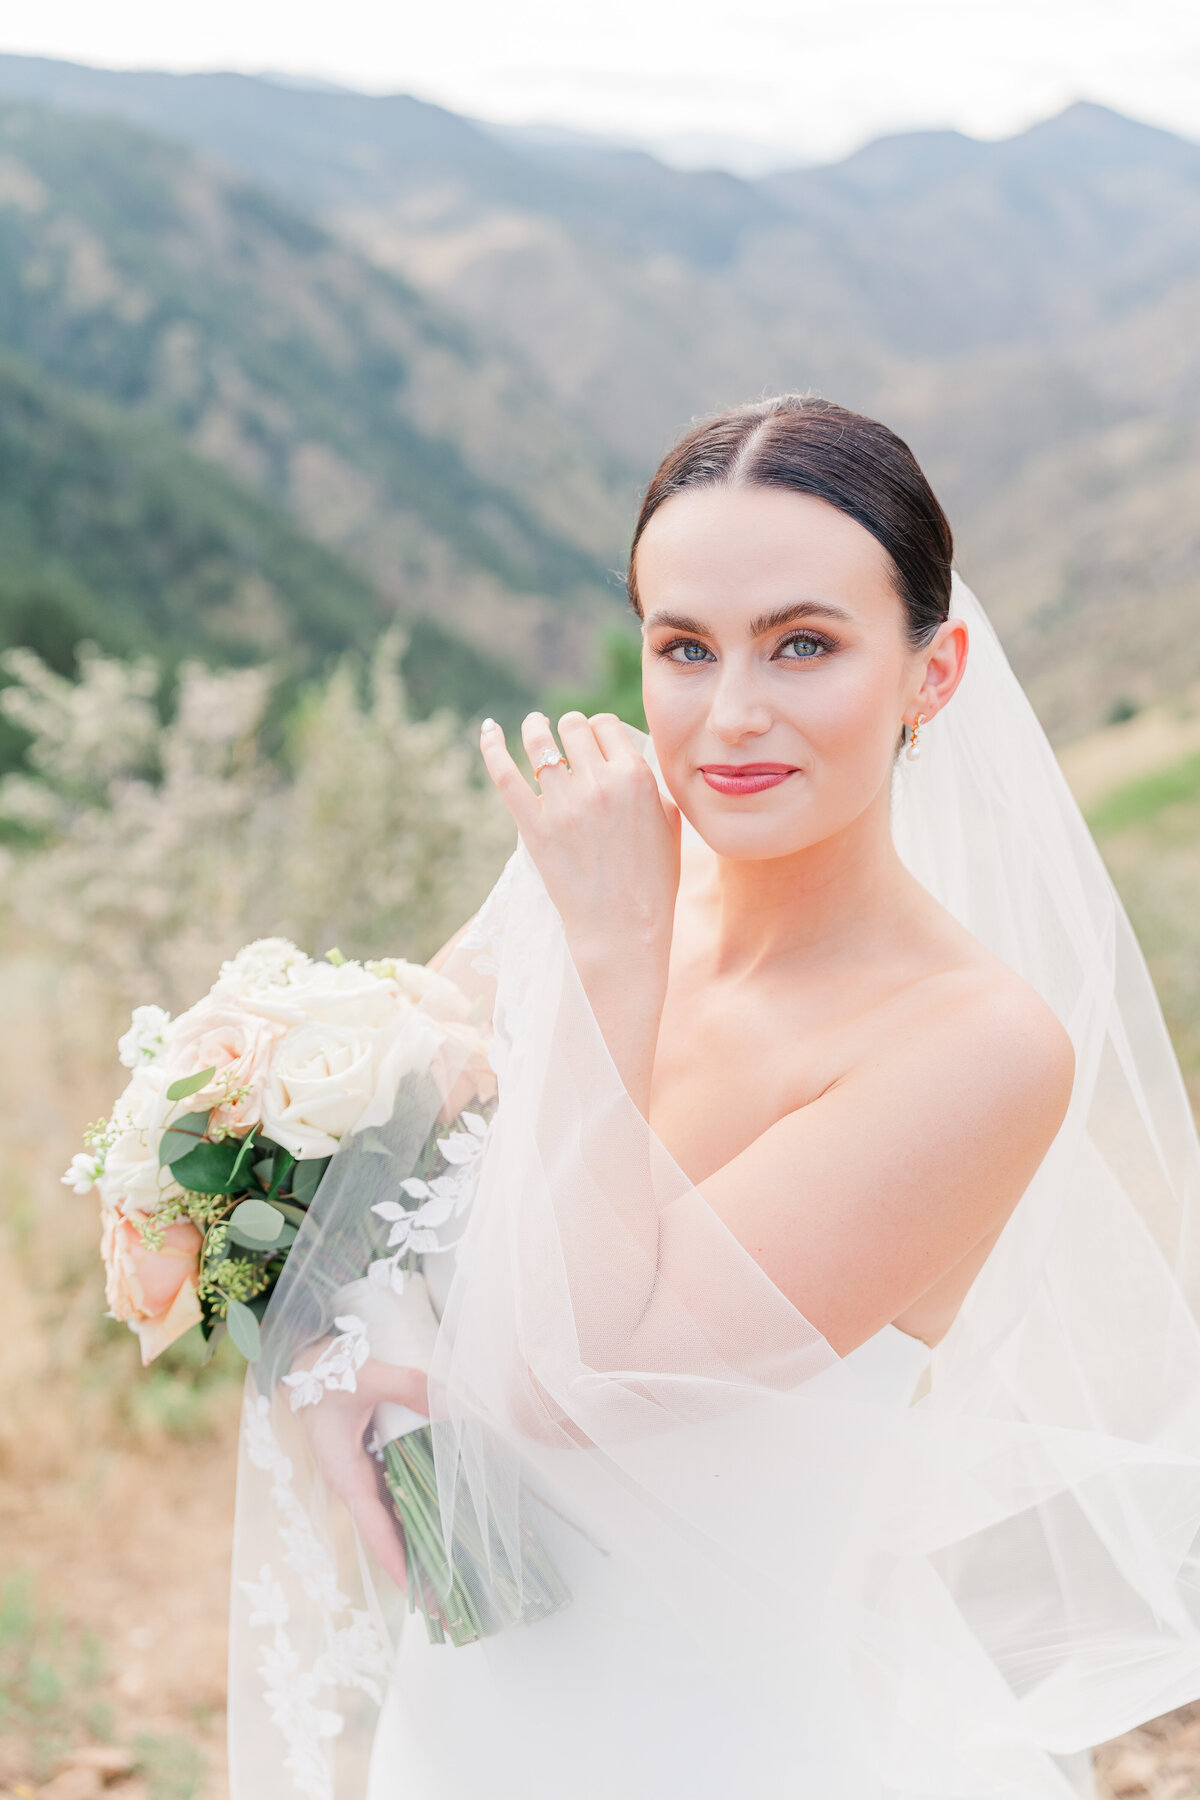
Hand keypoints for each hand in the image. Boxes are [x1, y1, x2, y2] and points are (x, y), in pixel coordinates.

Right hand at [291, 1345, 429, 1590]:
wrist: (300, 1359)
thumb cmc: (326, 1371)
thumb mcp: (369, 1375)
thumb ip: (411, 1386)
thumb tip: (454, 1401)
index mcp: (346, 1474)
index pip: (376, 1530)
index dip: (399, 1564)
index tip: (421, 1598)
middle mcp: (353, 1483)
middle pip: (387, 1535)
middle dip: (414, 1569)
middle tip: (448, 1605)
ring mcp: (359, 1474)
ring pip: (392, 1519)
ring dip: (417, 1546)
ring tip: (450, 1576)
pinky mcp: (367, 1462)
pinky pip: (394, 1495)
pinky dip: (414, 1514)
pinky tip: (439, 1525)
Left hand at [480, 711, 680, 962]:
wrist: (624, 927)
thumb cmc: (653, 881)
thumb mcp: (669, 824)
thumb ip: (651, 785)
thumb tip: (631, 762)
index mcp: (636, 777)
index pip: (606, 725)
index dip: (597, 730)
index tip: (594, 742)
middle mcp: (599, 783)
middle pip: (573, 727)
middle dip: (570, 730)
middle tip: (567, 742)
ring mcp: (564, 804)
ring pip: (540, 741)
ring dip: (535, 728)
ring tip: (534, 725)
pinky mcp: (534, 826)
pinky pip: (505, 775)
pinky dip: (492, 746)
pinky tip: (488, 729)